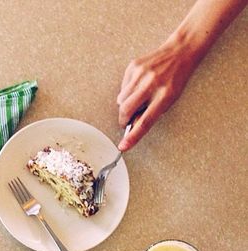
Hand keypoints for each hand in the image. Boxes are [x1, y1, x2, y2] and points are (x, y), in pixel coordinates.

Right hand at [117, 36, 198, 150]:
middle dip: (123, 119)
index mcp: (164, 96)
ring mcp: (141, 74)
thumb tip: (135, 125)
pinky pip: (123, 87)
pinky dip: (127, 90)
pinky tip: (137, 86)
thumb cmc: (176, 78)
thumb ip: (151, 112)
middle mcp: (152, 84)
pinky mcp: (134, 67)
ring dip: (125, 104)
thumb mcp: (170, 99)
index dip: (133, 136)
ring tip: (137, 98)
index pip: (145, 122)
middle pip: (127, 110)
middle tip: (126, 121)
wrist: (180, 52)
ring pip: (121, 99)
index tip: (123, 146)